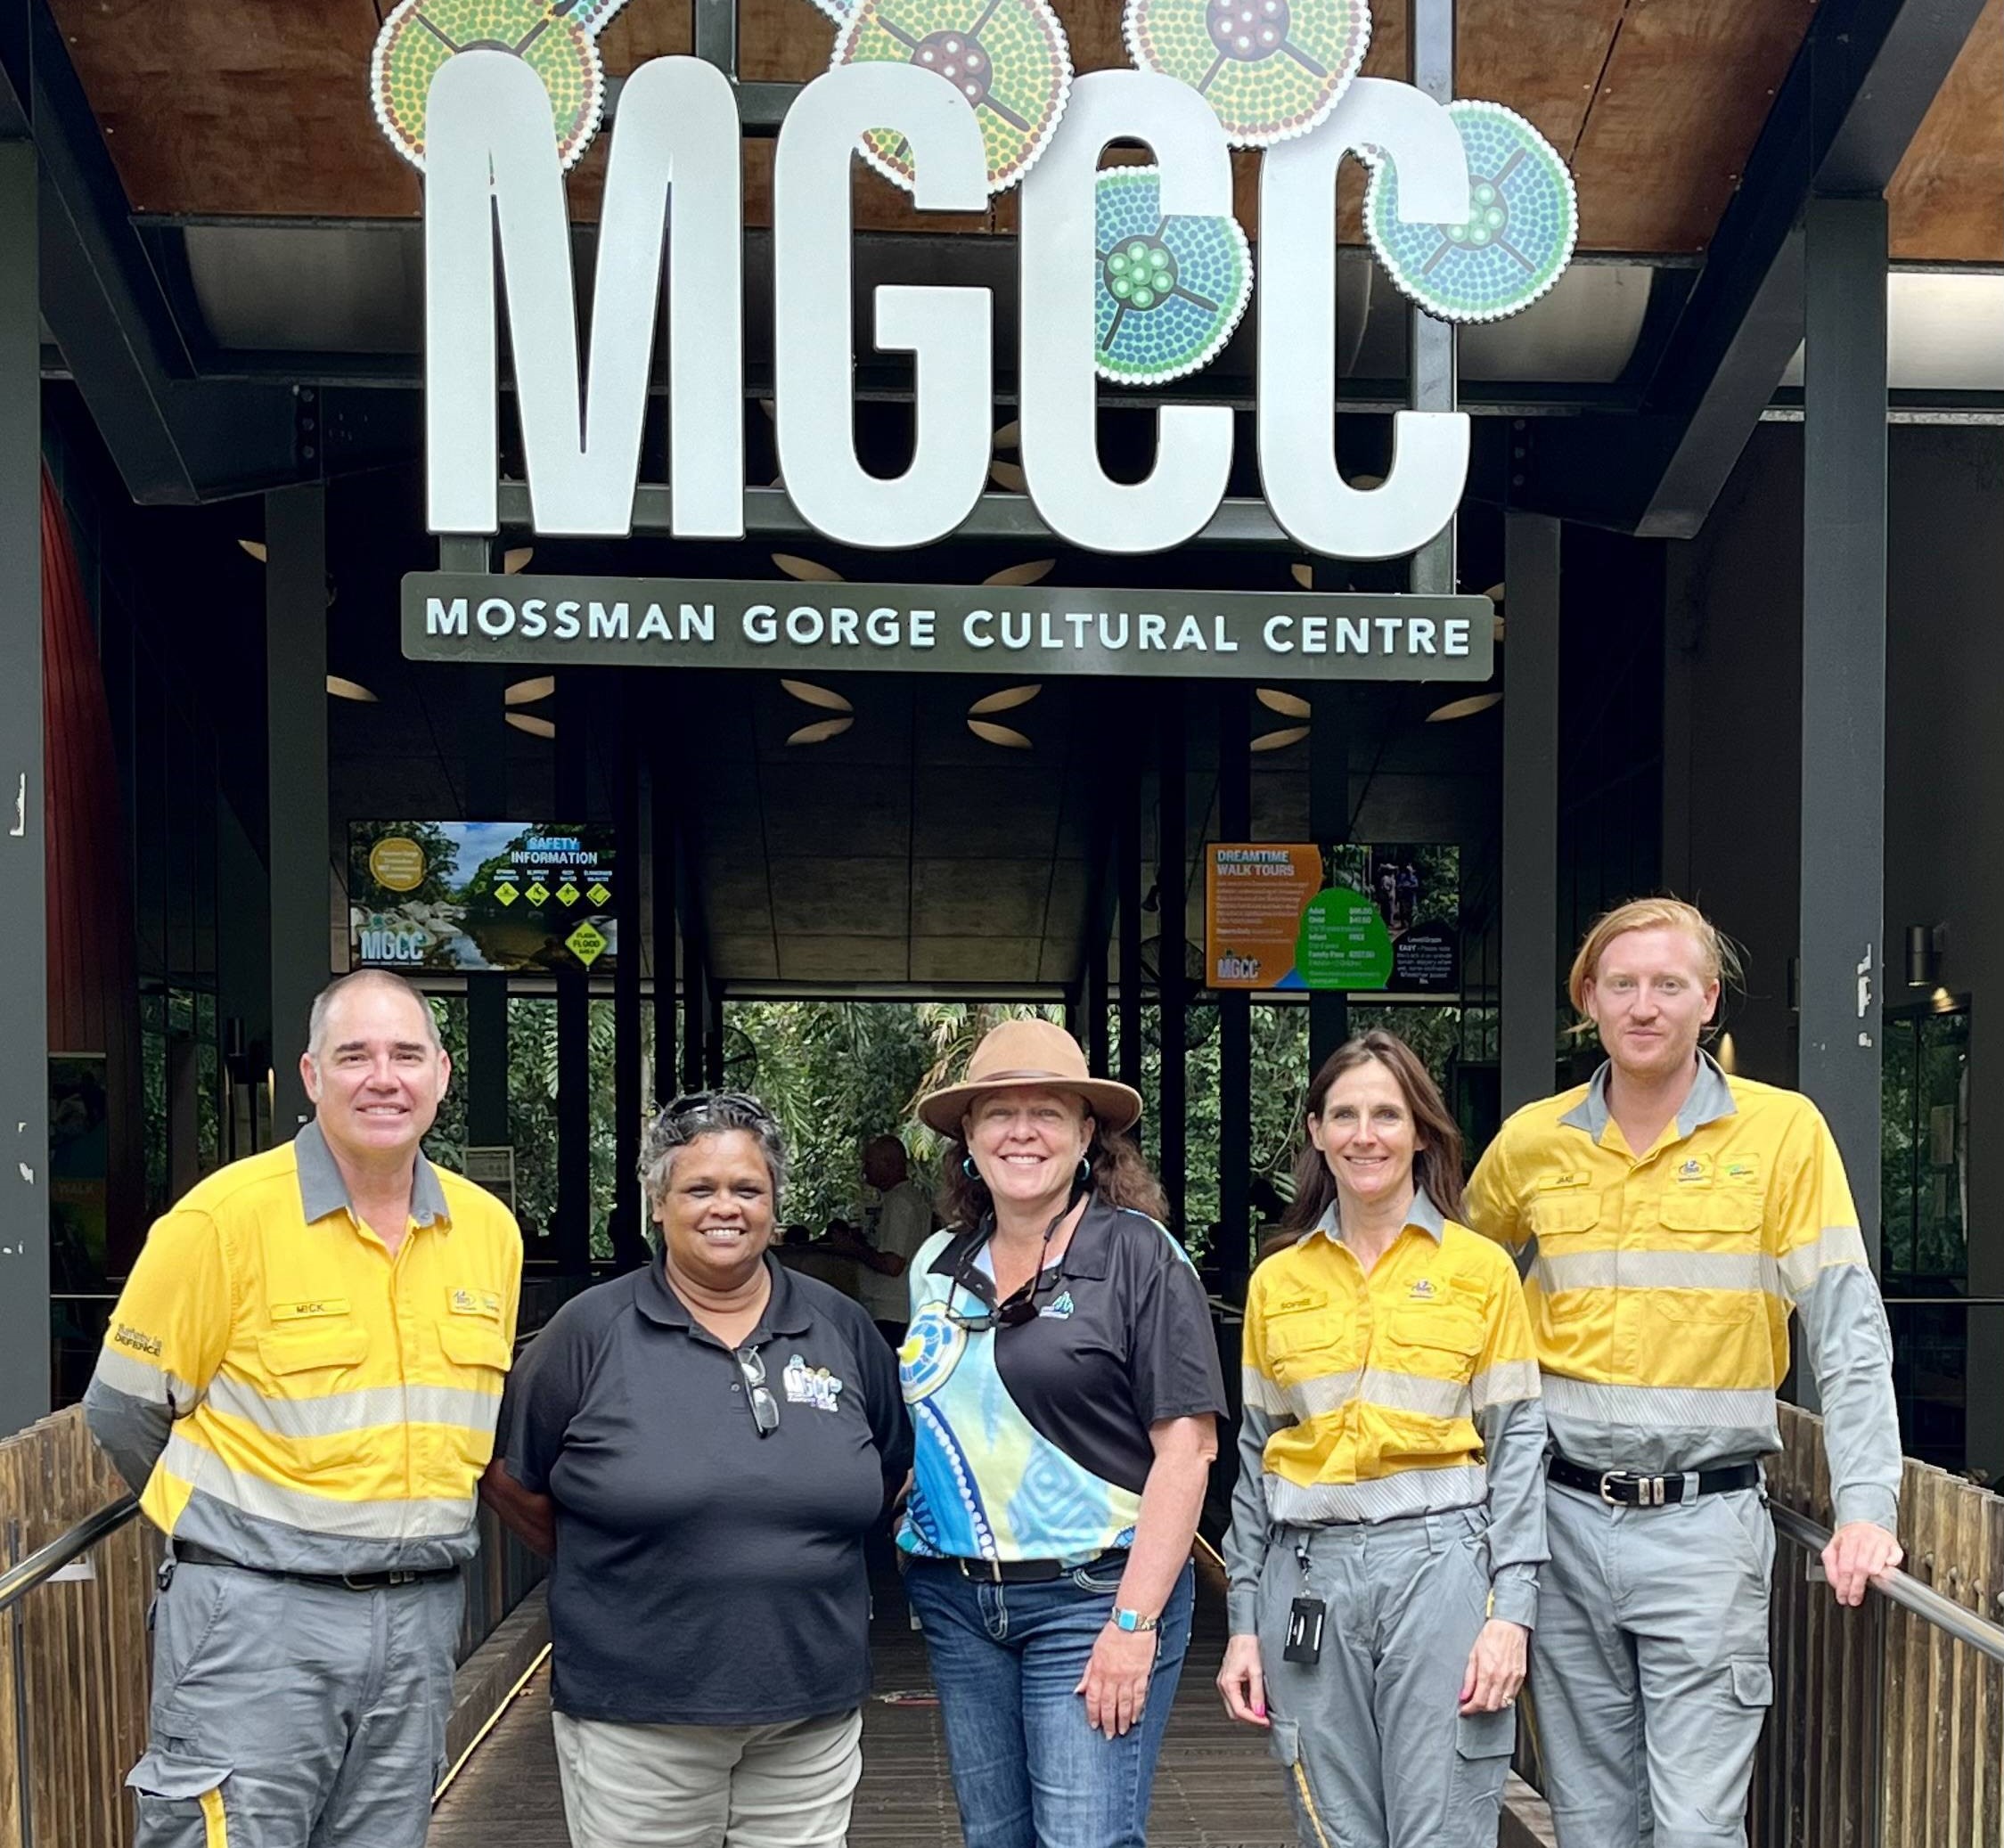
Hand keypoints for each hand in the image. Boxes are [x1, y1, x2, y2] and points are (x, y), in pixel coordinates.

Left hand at [1076, 1623, 1158, 1738]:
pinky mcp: (1141, 1675)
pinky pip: (1139, 1696)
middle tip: (1109, 1735)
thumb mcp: (1094, 1652)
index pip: (1094, 1698)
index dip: (1093, 1714)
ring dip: (1123, 1720)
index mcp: (1099, 1671)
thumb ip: (1088, 1673)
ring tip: (1122, 1731)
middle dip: (1108, 1722)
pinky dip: (1137, 1709)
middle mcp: (1113, 1677)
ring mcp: (1128, 1677)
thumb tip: (1079, 1689)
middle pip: (1109, 1705)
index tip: (1094, 1724)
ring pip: (1124, 1704)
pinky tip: (1136, 1718)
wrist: (1132, 1622)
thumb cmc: (1114, 1633)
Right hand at [1216, 1633, 1268, 1726]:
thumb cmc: (1247, 1646)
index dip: (1253, 1719)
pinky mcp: (1228, 1680)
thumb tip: (1259, 1711)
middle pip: (1235, 1712)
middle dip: (1250, 1718)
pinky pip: (1235, 1698)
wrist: (1242, 1634)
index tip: (1265, 1721)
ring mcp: (1225, 1683)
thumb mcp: (1256, 1671)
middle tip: (1264, 1719)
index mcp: (1228, 1683)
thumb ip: (1257, 1693)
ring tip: (1262, 1710)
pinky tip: (1255, 1701)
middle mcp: (1223, 1684)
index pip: (1239, 1710)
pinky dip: (1245, 1703)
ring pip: (1234, 1707)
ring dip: (1248, 1711)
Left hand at [1458, 1618, 1527, 1713]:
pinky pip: (1512, 1696)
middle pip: (1491, 1706)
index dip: (1469, 1709)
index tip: (1464, 1710)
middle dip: (1480, 1709)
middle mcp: (1501, 1678)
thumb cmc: (1490, 1636)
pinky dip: (1503, 1699)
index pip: (1478, 1701)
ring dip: (1491, 1705)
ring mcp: (1513, 1679)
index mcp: (1487, 1672)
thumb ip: (1469, 1678)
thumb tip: (1463, 1696)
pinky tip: (1496, 1692)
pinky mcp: (1521, 1677)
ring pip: (1502, 1704)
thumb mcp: (1473, 1655)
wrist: (1509, 1626)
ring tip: (1483, 1698)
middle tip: (1472, 1703)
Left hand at [1823, 1521, 1902, 1606]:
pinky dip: (1892, 1562)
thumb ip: (1831, 1565)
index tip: (1843, 1597)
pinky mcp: (1894, 1545)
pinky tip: (1887, 1568)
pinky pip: (1895, 1555)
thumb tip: (1836, 1584)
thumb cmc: (1850, 1540)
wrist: (1865, 1523)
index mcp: (1848, 1540)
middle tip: (1854, 1599)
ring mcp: (1880, 1541)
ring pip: (1877, 1561)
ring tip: (1869, 1586)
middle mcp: (1864, 1539)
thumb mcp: (1834, 1547)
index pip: (1844, 1566)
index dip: (1843, 1584)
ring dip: (1873, 1576)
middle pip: (1860, 1566)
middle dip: (1856, 1586)